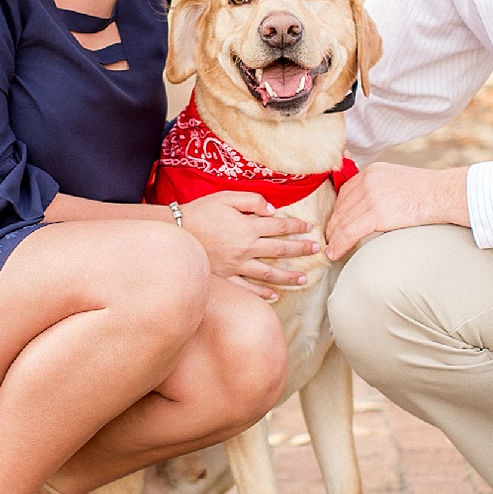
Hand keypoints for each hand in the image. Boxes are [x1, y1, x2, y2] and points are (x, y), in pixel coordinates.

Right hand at [177, 191, 316, 301]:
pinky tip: (274, 296)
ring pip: (269, 273)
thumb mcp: (226, 197)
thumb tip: (273, 210)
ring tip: (304, 280)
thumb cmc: (200, 212)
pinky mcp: (226, 277)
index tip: (309, 229)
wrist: (175, 232)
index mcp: (248, 227)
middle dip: (301, 250)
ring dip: (288, 277)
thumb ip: (252, 201)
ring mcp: (237, 266)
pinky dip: (261, 294)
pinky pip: (247, 288)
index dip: (297, 227)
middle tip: (317, 251)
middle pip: (280, 250)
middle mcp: (246, 248)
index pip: (280, 227)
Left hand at [324, 163, 469, 260]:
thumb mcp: (399, 179)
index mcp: (373, 171)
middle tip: (330, 239)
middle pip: (341, 207)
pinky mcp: (377, 214)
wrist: (443, 194)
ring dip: (334, 238)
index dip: (338, 210)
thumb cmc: (428, 191)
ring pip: (342, 221)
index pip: (346, 192)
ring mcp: (371, 197)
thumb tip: (374, 206)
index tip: (336, 223)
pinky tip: (334, 253)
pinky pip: (349, 232)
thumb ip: (382, 187)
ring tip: (331, 249)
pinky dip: (339, 244)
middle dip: (334, 225)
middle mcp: (368, 181)